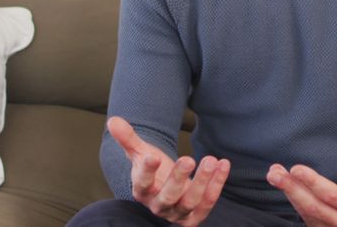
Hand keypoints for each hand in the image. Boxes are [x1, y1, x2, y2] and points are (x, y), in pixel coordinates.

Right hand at [108, 116, 230, 225]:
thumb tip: (113, 121)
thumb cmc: (155, 170)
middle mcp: (159, 206)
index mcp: (143, 192)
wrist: (169, 188)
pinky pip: (208, 203)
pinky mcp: (196, 215)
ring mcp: (178, 213)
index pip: (142, 184)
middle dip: (178, 179)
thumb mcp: (141, 153)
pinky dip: (217, 185)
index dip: (147, 172)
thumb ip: (128, 139)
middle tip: (189, 158)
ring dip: (202, 182)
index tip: (152, 156)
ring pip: (190, 202)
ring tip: (210, 159)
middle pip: (168, 197)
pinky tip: (223, 164)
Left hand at [266, 134, 336, 226]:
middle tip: (275, 173)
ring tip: (274, 174)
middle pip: (314, 208)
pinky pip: (305, 216)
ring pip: (307, 213)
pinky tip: (284, 184)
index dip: (313, 183)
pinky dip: (293, 200)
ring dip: (289, 194)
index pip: (333, 196)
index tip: (296, 168)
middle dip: (293, 189)